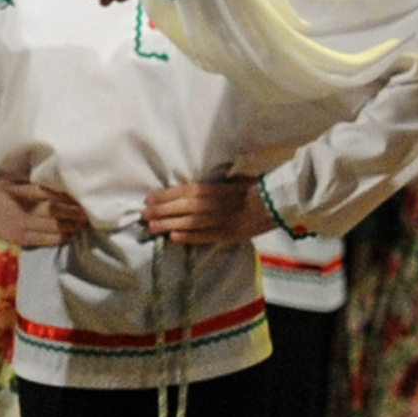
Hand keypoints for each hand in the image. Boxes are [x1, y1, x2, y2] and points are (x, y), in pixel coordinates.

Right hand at [0, 177, 91, 248]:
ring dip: (69, 227)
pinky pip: (41, 240)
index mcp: (21, 194)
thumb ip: (30, 184)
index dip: (66, 198)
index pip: (49, 196)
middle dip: (73, 214)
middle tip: (88, 213)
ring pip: (51, 229)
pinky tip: (68, 236)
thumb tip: (52, 183)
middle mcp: (23, 212)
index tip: (80, 198)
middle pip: (54, 213)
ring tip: (83, 226)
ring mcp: (21, 228)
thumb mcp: (9, 182)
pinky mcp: (18, 239)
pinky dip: (56, 238)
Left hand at [141, 178, 271, 246]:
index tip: (148, 199)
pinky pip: (204, 236)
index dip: (164, 196)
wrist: (274, 203)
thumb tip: (192, 186)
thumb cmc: (252, 187)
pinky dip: (188, 237)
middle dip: (161, 211)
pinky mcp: (226, 235)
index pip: (183, 191)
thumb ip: (212, 183)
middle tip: (143, 215)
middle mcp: (212, 204)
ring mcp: (218, 221)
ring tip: (152, 228)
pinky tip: (174, 237)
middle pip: (182, 208)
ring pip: (189, 223)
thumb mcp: (230, 178)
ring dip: (169, 225)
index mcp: (213, 188)